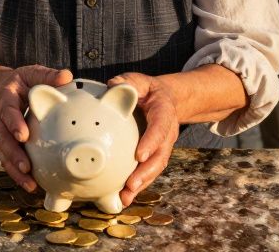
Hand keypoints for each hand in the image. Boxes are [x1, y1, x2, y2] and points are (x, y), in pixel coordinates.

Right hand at [0, 65, 72, 191]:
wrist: (0, 90)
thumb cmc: (22, 83)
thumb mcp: (31, 74)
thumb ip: (47, 76)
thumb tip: (67, 76)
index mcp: (5, 101)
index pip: (7, 112)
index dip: (14, 124)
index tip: (23, 136)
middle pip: (3, 139)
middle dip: (13, 154)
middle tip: (25, 167)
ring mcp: (1, 134)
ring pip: (4, 155)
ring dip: (15, 171)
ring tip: (30, 184)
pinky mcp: (6, 145)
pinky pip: (9, 161)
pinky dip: (18, 175)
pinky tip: (33, 186)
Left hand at [108, 72, 179, 206]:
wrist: (164, 99)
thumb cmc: (147, 89)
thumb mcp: (139, 81)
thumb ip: (127, 82)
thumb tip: (111, 86)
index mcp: (164, 113)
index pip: (160, 127)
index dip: (151, 141)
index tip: (140, 155)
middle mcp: (166, 133)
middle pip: (160, 156)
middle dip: (146, 172)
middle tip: (131, 185)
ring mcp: (162, 147)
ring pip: (155, 168)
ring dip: (142, 184)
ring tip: (126, 197)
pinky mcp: (154, 156)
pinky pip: (148, 172)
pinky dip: (138, 186)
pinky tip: (123, 197)